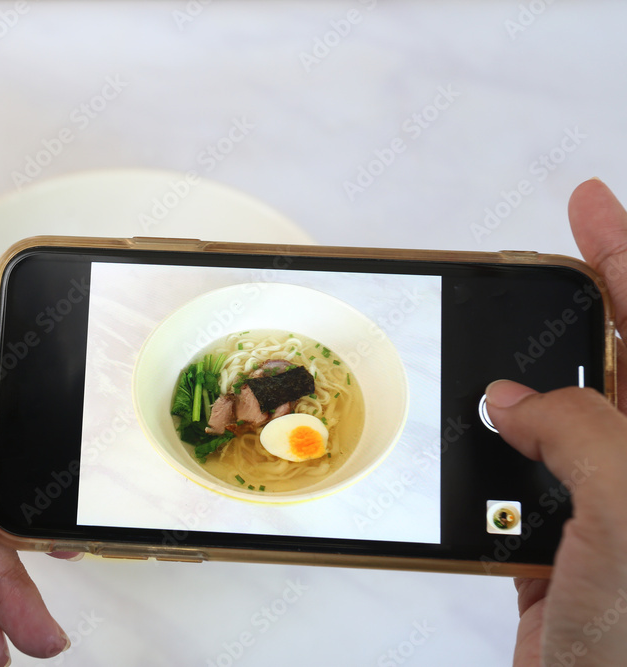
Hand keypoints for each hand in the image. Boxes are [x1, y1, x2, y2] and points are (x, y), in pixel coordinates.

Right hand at [487, 178, 626, 665]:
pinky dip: (489, 459)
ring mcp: (611, 509)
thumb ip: (585, 431)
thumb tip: (521, 403)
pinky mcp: (565, 548)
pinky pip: (520, 479)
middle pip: (618, 364)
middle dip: (586, 304)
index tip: (591, 205)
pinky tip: (472, 435)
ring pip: (562, 421)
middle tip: (550, 251)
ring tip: (487, 342)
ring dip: (522, 388)